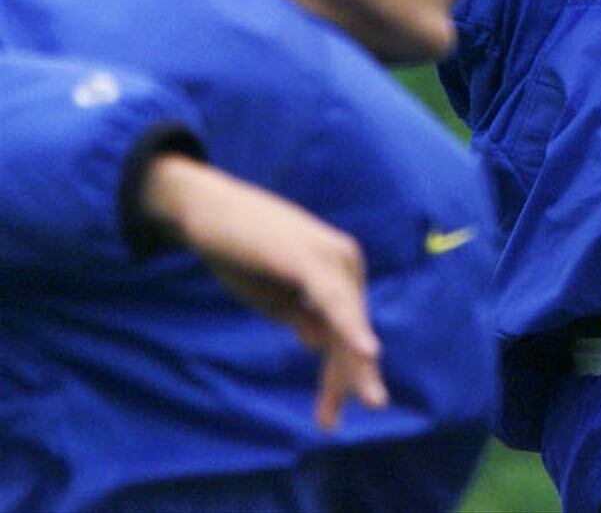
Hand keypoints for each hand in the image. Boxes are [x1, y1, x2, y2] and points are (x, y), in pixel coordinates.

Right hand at [140, 153, 386, 429]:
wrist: (205, 211)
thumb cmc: (239, 250)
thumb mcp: (273, 296)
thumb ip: (302, 315)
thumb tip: (323, 343)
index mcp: (337, 272)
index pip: (345, 329)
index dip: (341, 372)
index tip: (331, 416)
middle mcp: (344, 262)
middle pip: (352, 328)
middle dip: (352, 374)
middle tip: (359, 412)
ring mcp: (330, 257)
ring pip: (349, 319)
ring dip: (355, 362)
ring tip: (367, 398)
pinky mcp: (311, 257)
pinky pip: (334, 299)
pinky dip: (350, 325)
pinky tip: (366, 352)